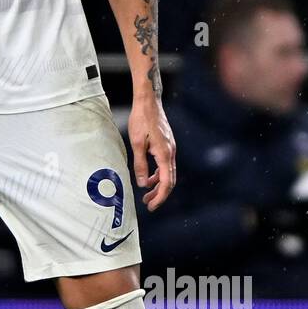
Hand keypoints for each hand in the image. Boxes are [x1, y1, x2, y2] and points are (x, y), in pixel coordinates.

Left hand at [129, 92, 176, 211]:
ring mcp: (170, 148)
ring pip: (168, 173)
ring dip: (158, 185)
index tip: (151, 206)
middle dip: (159, 194)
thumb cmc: (141, 120)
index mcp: (164, 154)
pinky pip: (165, 165)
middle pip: (169, 180)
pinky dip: (158, 174)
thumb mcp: (136, 143)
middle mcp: (171, 152)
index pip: (166, 182)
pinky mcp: (167, 145)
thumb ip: (140, 164)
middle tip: (148, 204)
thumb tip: (142, 184)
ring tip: (146, 194)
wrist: (148, 102)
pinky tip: (148, 178)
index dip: (160, 197)